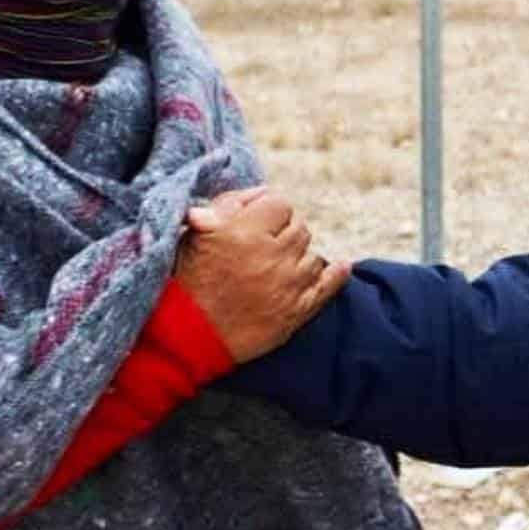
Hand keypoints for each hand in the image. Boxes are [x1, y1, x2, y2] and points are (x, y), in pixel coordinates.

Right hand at [175, 187, 350, 362]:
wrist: (187, 336)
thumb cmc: (186, 281)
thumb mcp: (195, 234)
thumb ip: (225, 207)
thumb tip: (257, 193)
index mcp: (245, 231)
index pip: (279, 203)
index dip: (269, 209)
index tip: (259, 220)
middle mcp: (272, 256)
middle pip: (299, 228)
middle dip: (285, 231)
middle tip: (267, 243)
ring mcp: (288, 285)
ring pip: (313, 255)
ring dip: (299, 255)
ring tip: (280, 263)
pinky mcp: (295, 312)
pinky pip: (327, 287)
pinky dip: (337, 275)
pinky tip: (342, 266)